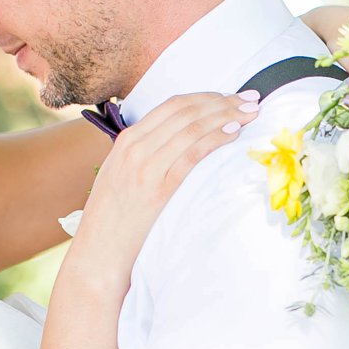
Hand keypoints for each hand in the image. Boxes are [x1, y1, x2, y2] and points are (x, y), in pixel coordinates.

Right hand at [69, 91, 258, 278]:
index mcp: (127, 140)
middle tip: (250, 100)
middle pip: (186, 111)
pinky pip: (192, 155)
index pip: (173, 105)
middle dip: (223, 102)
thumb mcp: (120, 175)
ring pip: (192, 128)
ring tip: (250, 114)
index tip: (231, 96)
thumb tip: (179, 140)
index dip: (207, 96)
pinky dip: (214, 139)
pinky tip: (233, 133)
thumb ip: (144, 154)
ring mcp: (146, 167)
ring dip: (226, 116)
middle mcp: (135, 148)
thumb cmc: (114, 219)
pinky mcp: (158, 190)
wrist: (98, 252)